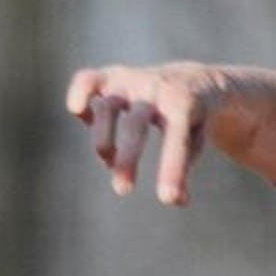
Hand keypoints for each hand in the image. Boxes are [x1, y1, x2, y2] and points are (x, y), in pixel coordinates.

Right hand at [66, 62, 234, 204]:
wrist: (193, 80)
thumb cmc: (193, 120)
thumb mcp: (198, 141)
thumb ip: (185, 166)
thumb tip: (176, 199)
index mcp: (184, 105)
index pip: (176, 138)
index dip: (170, 168)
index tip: (166, 199)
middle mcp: (155, 90)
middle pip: (135, 123)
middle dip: (127, 158)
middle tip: (123, 191)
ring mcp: (131, 81)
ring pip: (107, 106)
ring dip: (102, 140)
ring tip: (107, 161)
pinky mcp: (111, 76)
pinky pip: (87, 80)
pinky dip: (78, 94)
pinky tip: (80, 113)